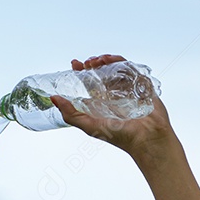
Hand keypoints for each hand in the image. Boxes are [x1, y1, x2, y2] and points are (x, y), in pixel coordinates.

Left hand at [50, 53, 172, 160]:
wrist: (146, 139)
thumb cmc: (119, 136)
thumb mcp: (89, 125)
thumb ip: (71, 114)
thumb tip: (53, 98)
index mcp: (102, 104)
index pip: (89, 83)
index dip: (81, 72)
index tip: (74, 64)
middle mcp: (114, 95)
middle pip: (102, 73)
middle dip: (93, 65)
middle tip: (86, 62)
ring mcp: (128, 89)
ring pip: (116, 68)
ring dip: (106, 61)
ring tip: (97, 60)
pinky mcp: (142, 85)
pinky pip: (131, 68)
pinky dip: (121, 61)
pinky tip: (110, 60)